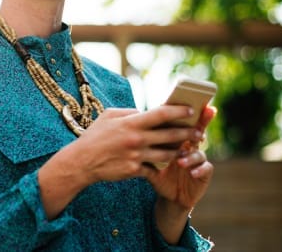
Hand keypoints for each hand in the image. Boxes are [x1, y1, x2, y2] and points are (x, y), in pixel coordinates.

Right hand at [38, 105, 203, 218]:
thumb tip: (144, 112)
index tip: (190, 111)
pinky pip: (154, 168)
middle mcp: (136, 139)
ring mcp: (136, 156)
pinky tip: (167, 163)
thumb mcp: (109, 116)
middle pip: (170, 135)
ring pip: (167, 154)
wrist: (82, 161)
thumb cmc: (95, 136)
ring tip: (188, 148)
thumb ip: (129, 112)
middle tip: (199, 132)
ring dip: (179, 151)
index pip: (161, 114)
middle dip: (188, 133)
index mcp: (131, 123)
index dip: (178, 112)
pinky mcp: (135, 170)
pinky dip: (160, 165)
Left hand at [145, 106, 216, 211]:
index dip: (189, 113)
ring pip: (199, 152)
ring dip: (192, 155)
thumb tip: (132, 126)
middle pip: (197, 131)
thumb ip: (145, 143)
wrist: (168, 195)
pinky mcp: (203, 174)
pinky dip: (200, 169)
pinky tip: (192, 172)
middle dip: (200, 125)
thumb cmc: (158, 172)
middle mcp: (191, 146)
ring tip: (181, 161)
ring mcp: (198, 160)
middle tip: (195, 126)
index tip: (191, 104)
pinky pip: (206, 169)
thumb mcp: (150, 157)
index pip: (183, 123)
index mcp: (177, 139)